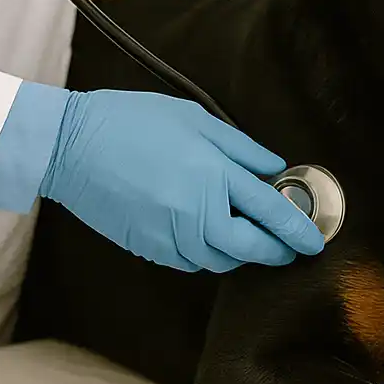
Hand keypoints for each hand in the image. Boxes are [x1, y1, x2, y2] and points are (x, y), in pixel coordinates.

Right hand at [38, 89, 325, 272]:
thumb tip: (275, 169)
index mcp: (212, 174)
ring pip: (220, 261)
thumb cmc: (131, 122)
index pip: (271, 211)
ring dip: (241, 253)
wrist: (70, 146)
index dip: (298, 229)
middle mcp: (195, 212)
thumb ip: (241, 148)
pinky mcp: (148, 247)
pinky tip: (210, 237)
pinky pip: (191, 263)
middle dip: (276, 251)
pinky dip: (208, 255)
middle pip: (250, 248)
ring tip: (249, 238)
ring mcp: (169, 234)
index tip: (314, 240)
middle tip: (289, 247)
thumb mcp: (195, 119)